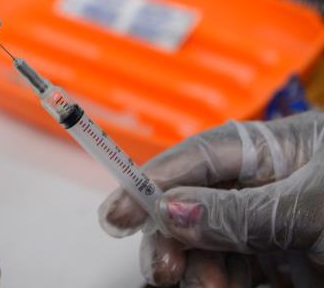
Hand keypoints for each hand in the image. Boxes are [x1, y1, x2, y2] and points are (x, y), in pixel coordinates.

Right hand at [98, 112, 323, 286]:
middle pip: (196, 203)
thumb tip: (171, 210)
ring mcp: (275, 228)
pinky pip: (233, 271)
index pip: (201, 155)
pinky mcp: (281, 266)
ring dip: (195, 269)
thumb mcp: (309, 208)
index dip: (154, 180)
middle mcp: (271, 184)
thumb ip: (240, 212)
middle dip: (172, 236)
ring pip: (209, 243)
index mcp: (280, 149)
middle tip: (162, 268)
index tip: (119, 212)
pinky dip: (217, 284)